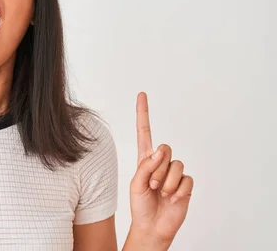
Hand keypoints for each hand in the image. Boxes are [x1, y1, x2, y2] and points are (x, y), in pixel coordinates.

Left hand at [129, 92, 193, 244]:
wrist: (153, 226)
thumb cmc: (140, 205)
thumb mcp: (136, 185)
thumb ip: (145, 167)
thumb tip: (159, 152)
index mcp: (145, 159)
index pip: (144, 131)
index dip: (143, 113)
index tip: (141, 94)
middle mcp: (161, 162)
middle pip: (165, 148)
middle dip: (158, 168)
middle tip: (153, 185)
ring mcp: (174, 173)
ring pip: (176, 165)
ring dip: (166, 182)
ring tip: (161, 193)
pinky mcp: (186, 184)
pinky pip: (186, 180)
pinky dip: (178, 190)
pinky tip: (173, 198)